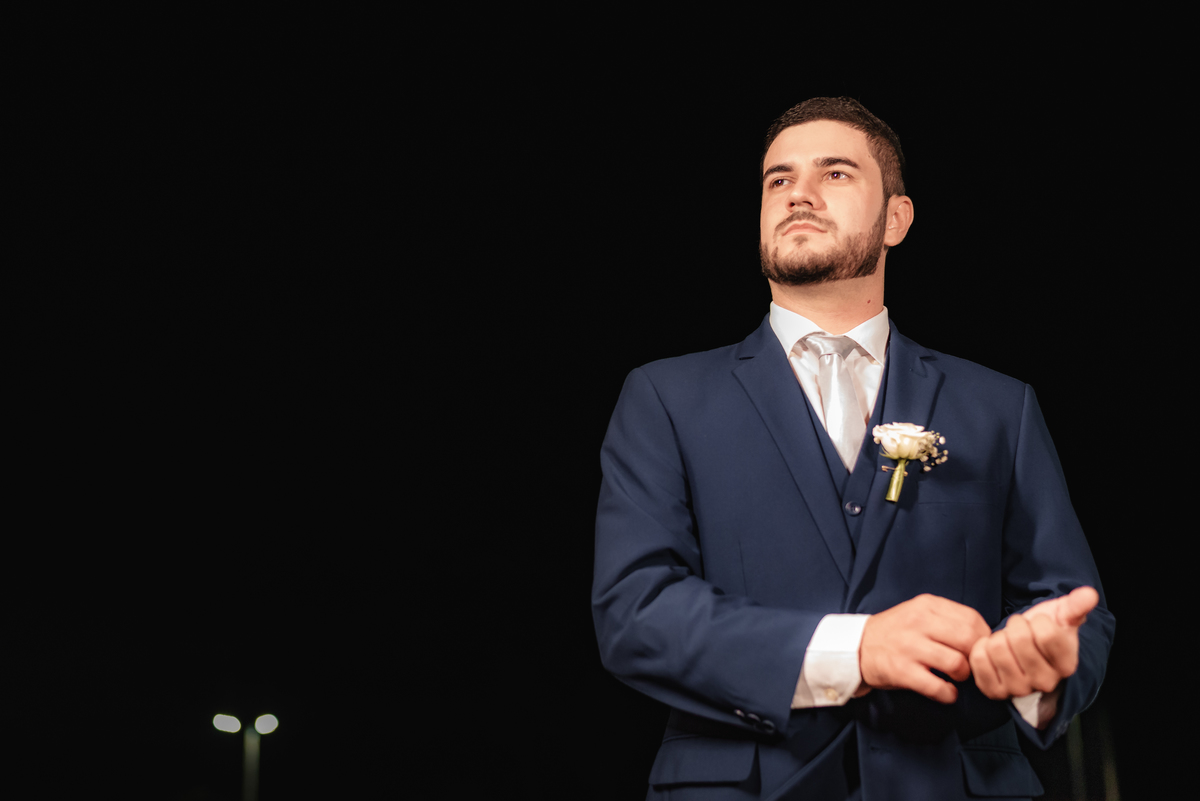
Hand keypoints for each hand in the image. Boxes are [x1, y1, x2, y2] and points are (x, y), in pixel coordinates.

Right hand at [859, 594, 991, 703]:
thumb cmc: (895, 632)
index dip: (983, 638)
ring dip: (963, 676)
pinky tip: (946, 692)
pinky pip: (937, 687)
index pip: (972, 619)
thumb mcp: (918, 612)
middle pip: (969, 640)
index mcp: (926, 605)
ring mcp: (909, 647)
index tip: (980, 649)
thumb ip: (947, 619)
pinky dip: (948, 694)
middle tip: (971, 665)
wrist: (857, 647)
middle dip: (977, 658)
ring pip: (956, 663)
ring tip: (956, 678)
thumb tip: (983, 637)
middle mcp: (918, 622)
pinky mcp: (901, 670)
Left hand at [969, 586, 1098, 700]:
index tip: (1039, 626)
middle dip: (1016, 626)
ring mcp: (1019, 689)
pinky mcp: (994, 691)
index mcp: (1067, 665)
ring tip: (1008, 643)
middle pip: (1019, 639)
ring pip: (997, 648)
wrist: (1021, 651)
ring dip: (999, 637)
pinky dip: (982, 647)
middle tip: (1020, 633)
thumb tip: (1089, 594)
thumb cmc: (1042, 632)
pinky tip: (993, 651)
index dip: (1038, 621)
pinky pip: (979, 659)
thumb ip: (1076, 606)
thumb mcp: (1060, 616)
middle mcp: (1045, 683)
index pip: (1047, 633)